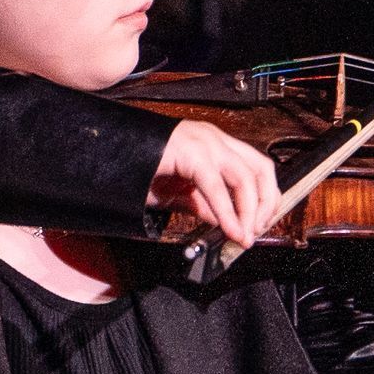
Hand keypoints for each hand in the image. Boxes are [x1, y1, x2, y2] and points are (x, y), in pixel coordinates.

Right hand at [148, 118, 282, 249]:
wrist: (108, 157)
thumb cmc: (138, 170)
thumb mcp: (178, 193)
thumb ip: (203, 204)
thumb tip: (225, 220)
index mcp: (214, 144)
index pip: (257, 167)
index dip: (265, 198)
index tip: (260, 224)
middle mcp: (213, 138)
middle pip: (261, 170)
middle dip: (265, 206)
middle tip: (255, 232)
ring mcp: (203, 142)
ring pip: (246, 177)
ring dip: (249, 212)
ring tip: (243, 235)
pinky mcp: (189, 152)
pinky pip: (216, 187)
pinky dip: (227, 213)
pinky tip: (229, 230)